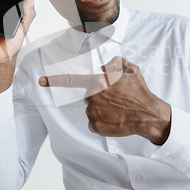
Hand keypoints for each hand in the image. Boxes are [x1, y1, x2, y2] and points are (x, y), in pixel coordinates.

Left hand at [39, 56, 170, 144]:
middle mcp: (93, 97)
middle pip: (89, 95)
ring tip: (118, 109)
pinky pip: (95, 122)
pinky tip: (116, 118)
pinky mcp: (96, 126)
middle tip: (115, 99)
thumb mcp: (131, 69)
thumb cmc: (140, 92)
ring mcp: (93, 113)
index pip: (71, 80)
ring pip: (92, 109)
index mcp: (98, 81)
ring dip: (102, 109)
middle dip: (99, 96)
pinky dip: (103, 121)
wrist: (147, 115)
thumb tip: (104, 65)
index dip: (54, 80)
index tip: (42, 81)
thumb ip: (115, 63)